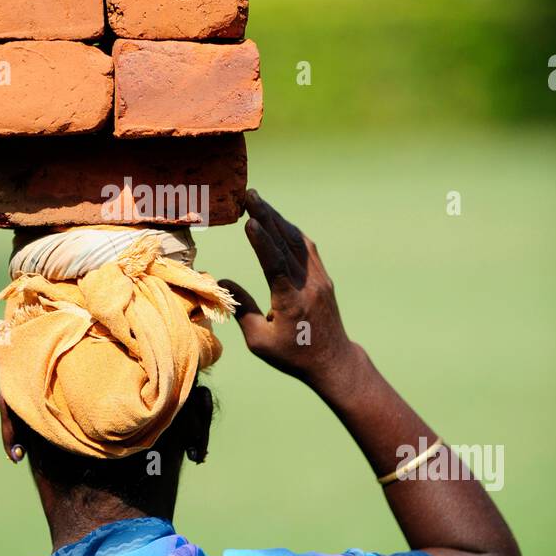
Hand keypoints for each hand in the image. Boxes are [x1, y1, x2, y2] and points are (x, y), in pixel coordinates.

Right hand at [220, 190, 358, 394]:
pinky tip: (278, 220)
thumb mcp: (259, 341)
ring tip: (258, 200)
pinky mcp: (322, 278)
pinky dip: (290, 231)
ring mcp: (318, 279)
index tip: (248, 219)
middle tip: (248, 194)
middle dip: (266, 216)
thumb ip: (242, 309)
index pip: (275, 264)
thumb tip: (223, 282)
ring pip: (297, 241)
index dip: (262, 241)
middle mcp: (308, 285)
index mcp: (291, 302)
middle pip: (285, 244)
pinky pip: (306, 248)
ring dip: (277, 218)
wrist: (332, 361)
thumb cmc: (292, 355)